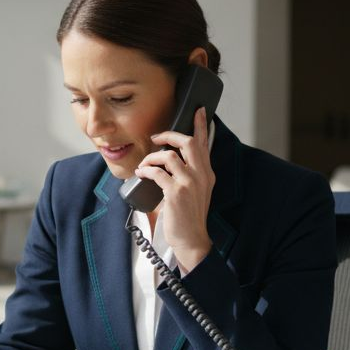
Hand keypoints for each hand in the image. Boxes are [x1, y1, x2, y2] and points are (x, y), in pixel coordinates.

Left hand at [134, 106, 214, 271]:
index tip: (199, 110)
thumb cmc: (189, 216)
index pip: (204, 144)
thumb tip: (172, 158)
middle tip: (156, 137)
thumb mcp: (197, 191)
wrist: (191, 239)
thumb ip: (191, 174)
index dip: (201, 125)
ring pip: (169, 156)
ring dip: (152, 157)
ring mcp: (190, 183)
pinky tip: (141, 173)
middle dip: (169, 135)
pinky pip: (157, 173)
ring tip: (144, 164)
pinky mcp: (176, 193)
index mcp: (207, 174)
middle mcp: (202, 175)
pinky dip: (146, 170)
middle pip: (188, 143)